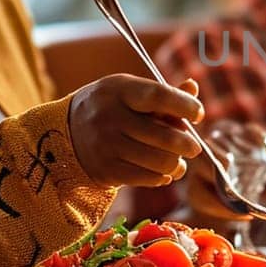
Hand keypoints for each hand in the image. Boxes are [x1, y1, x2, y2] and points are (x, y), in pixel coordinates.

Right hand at [69, 74, 204, 186]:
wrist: (67, 132)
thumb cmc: (112, 107)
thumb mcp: (130, 92)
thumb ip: (163, 93)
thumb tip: (193, 88)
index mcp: (119, 90)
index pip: (159, 96)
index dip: (185, 105)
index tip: (198, 114)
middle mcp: (110, 117)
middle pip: (164, 135)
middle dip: (188, 144)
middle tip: (194, 147)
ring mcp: (107, 146)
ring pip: (160, 161)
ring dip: (176, 164)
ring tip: (178, 161)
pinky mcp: (106, 170)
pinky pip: (148, 178)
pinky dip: (162, 177)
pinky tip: (162, 171)